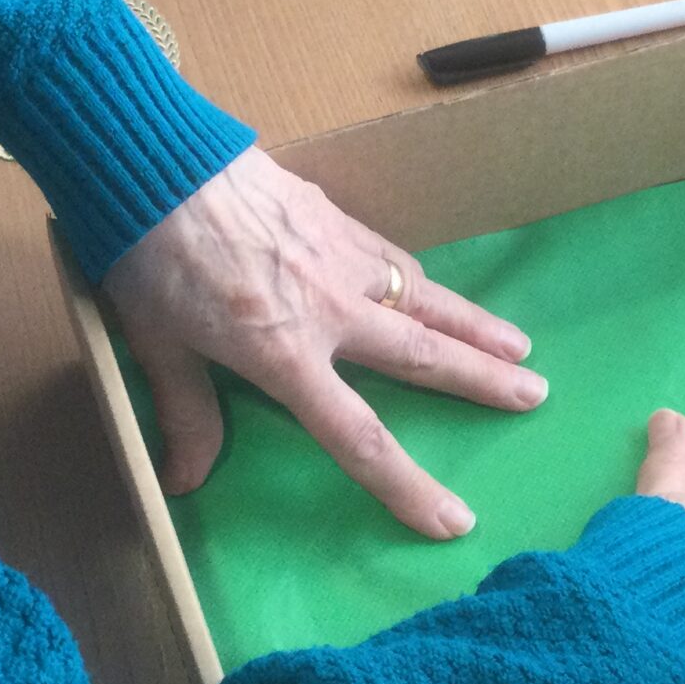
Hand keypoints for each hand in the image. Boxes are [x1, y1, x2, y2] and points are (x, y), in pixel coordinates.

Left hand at [104, 147, 541, 538]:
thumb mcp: (156, 346)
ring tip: (520, 344)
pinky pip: (393, 257)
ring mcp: (340, 259)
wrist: (157, 163)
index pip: (359, 439)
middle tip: (536, 395)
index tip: (454, 520)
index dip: (408, 486)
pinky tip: (433, 286)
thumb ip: (186, 413)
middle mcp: (330, 312)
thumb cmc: (148, 260)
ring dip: (475, 325)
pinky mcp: (335, 218)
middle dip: (484, 381)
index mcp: (285, 357)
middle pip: (424, 357)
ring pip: (425, 299)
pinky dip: (422, 280)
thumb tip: (185, 482)